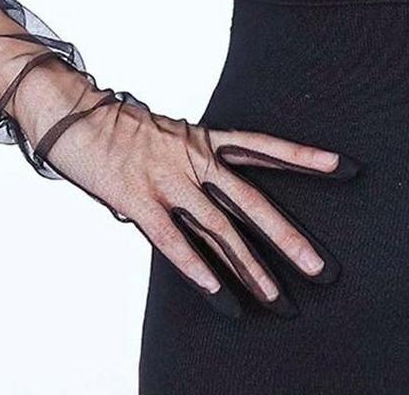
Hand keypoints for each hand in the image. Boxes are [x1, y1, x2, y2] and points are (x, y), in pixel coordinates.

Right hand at [27, 82, 360, 319]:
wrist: (68, 111)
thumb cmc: (110, 123)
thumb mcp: (159, 132)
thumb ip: (184, 160)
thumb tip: (197, 194)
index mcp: (197, 138)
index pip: (259, 146)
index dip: (300, 156)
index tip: (340, 166)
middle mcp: (189, 157)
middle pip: (248, 199)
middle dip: (285, 235)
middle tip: (318, 266)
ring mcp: (164, 178)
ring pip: (217, 227)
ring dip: (248, 266)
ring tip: (276, 297)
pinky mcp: (136, 197)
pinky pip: (172, 240)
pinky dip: (197, 269)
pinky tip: (219, 295)